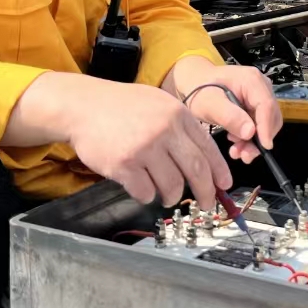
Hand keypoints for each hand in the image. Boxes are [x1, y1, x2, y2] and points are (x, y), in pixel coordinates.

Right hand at [9, 72, 231, 208]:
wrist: (83, 106)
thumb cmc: (120, 106)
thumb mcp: (158, 102)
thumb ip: (180, 125)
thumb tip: (204, 156)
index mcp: (177, 114)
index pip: (208, 148)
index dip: (219, 172)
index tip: (224, 186)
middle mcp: (165, 130)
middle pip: (196, 171)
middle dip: (205, 193)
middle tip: (206, 204)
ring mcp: (144, 148)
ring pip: (172, 186)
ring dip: (172, 196)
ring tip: (167, 195)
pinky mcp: (124, 165)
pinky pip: (145, 192)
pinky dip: (146, 195)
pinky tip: (141, 186)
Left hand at [165, 55, 282, 163]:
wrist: (192, 84)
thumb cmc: (199, 90)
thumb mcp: (210, 104)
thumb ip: (229, 117)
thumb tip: (250, 133)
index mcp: (252, 81)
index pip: (266, 106)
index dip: (266, 128)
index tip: (263, 147)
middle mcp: (261, 87)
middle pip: (270, 117)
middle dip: (259, 139)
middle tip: (243, 154)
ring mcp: (259, 97)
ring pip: (266, 124)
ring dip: (254, 142)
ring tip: (236, 151)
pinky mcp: (254, 107)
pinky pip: (259, 126)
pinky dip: (250, 138)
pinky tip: (236, 144)